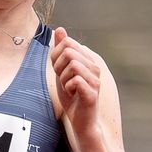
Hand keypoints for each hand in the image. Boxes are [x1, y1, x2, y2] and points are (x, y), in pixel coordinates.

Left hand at [49, 27, 102, 141]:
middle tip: (64, 81)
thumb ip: (60, 50)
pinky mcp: (92, 92)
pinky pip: (75, 79)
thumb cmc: (72, 97)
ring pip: (72, 65)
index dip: (56, 56)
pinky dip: (68, 87)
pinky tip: (73, 94)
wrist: (81, 122)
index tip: (60, 71)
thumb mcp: (62, 70)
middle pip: (69, 52)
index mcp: (88, 60)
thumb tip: (60, 28)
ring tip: (69, 88)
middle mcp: (95, 67)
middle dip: (59, 67)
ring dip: (64, 78)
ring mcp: (95, 80)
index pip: (67, 43)